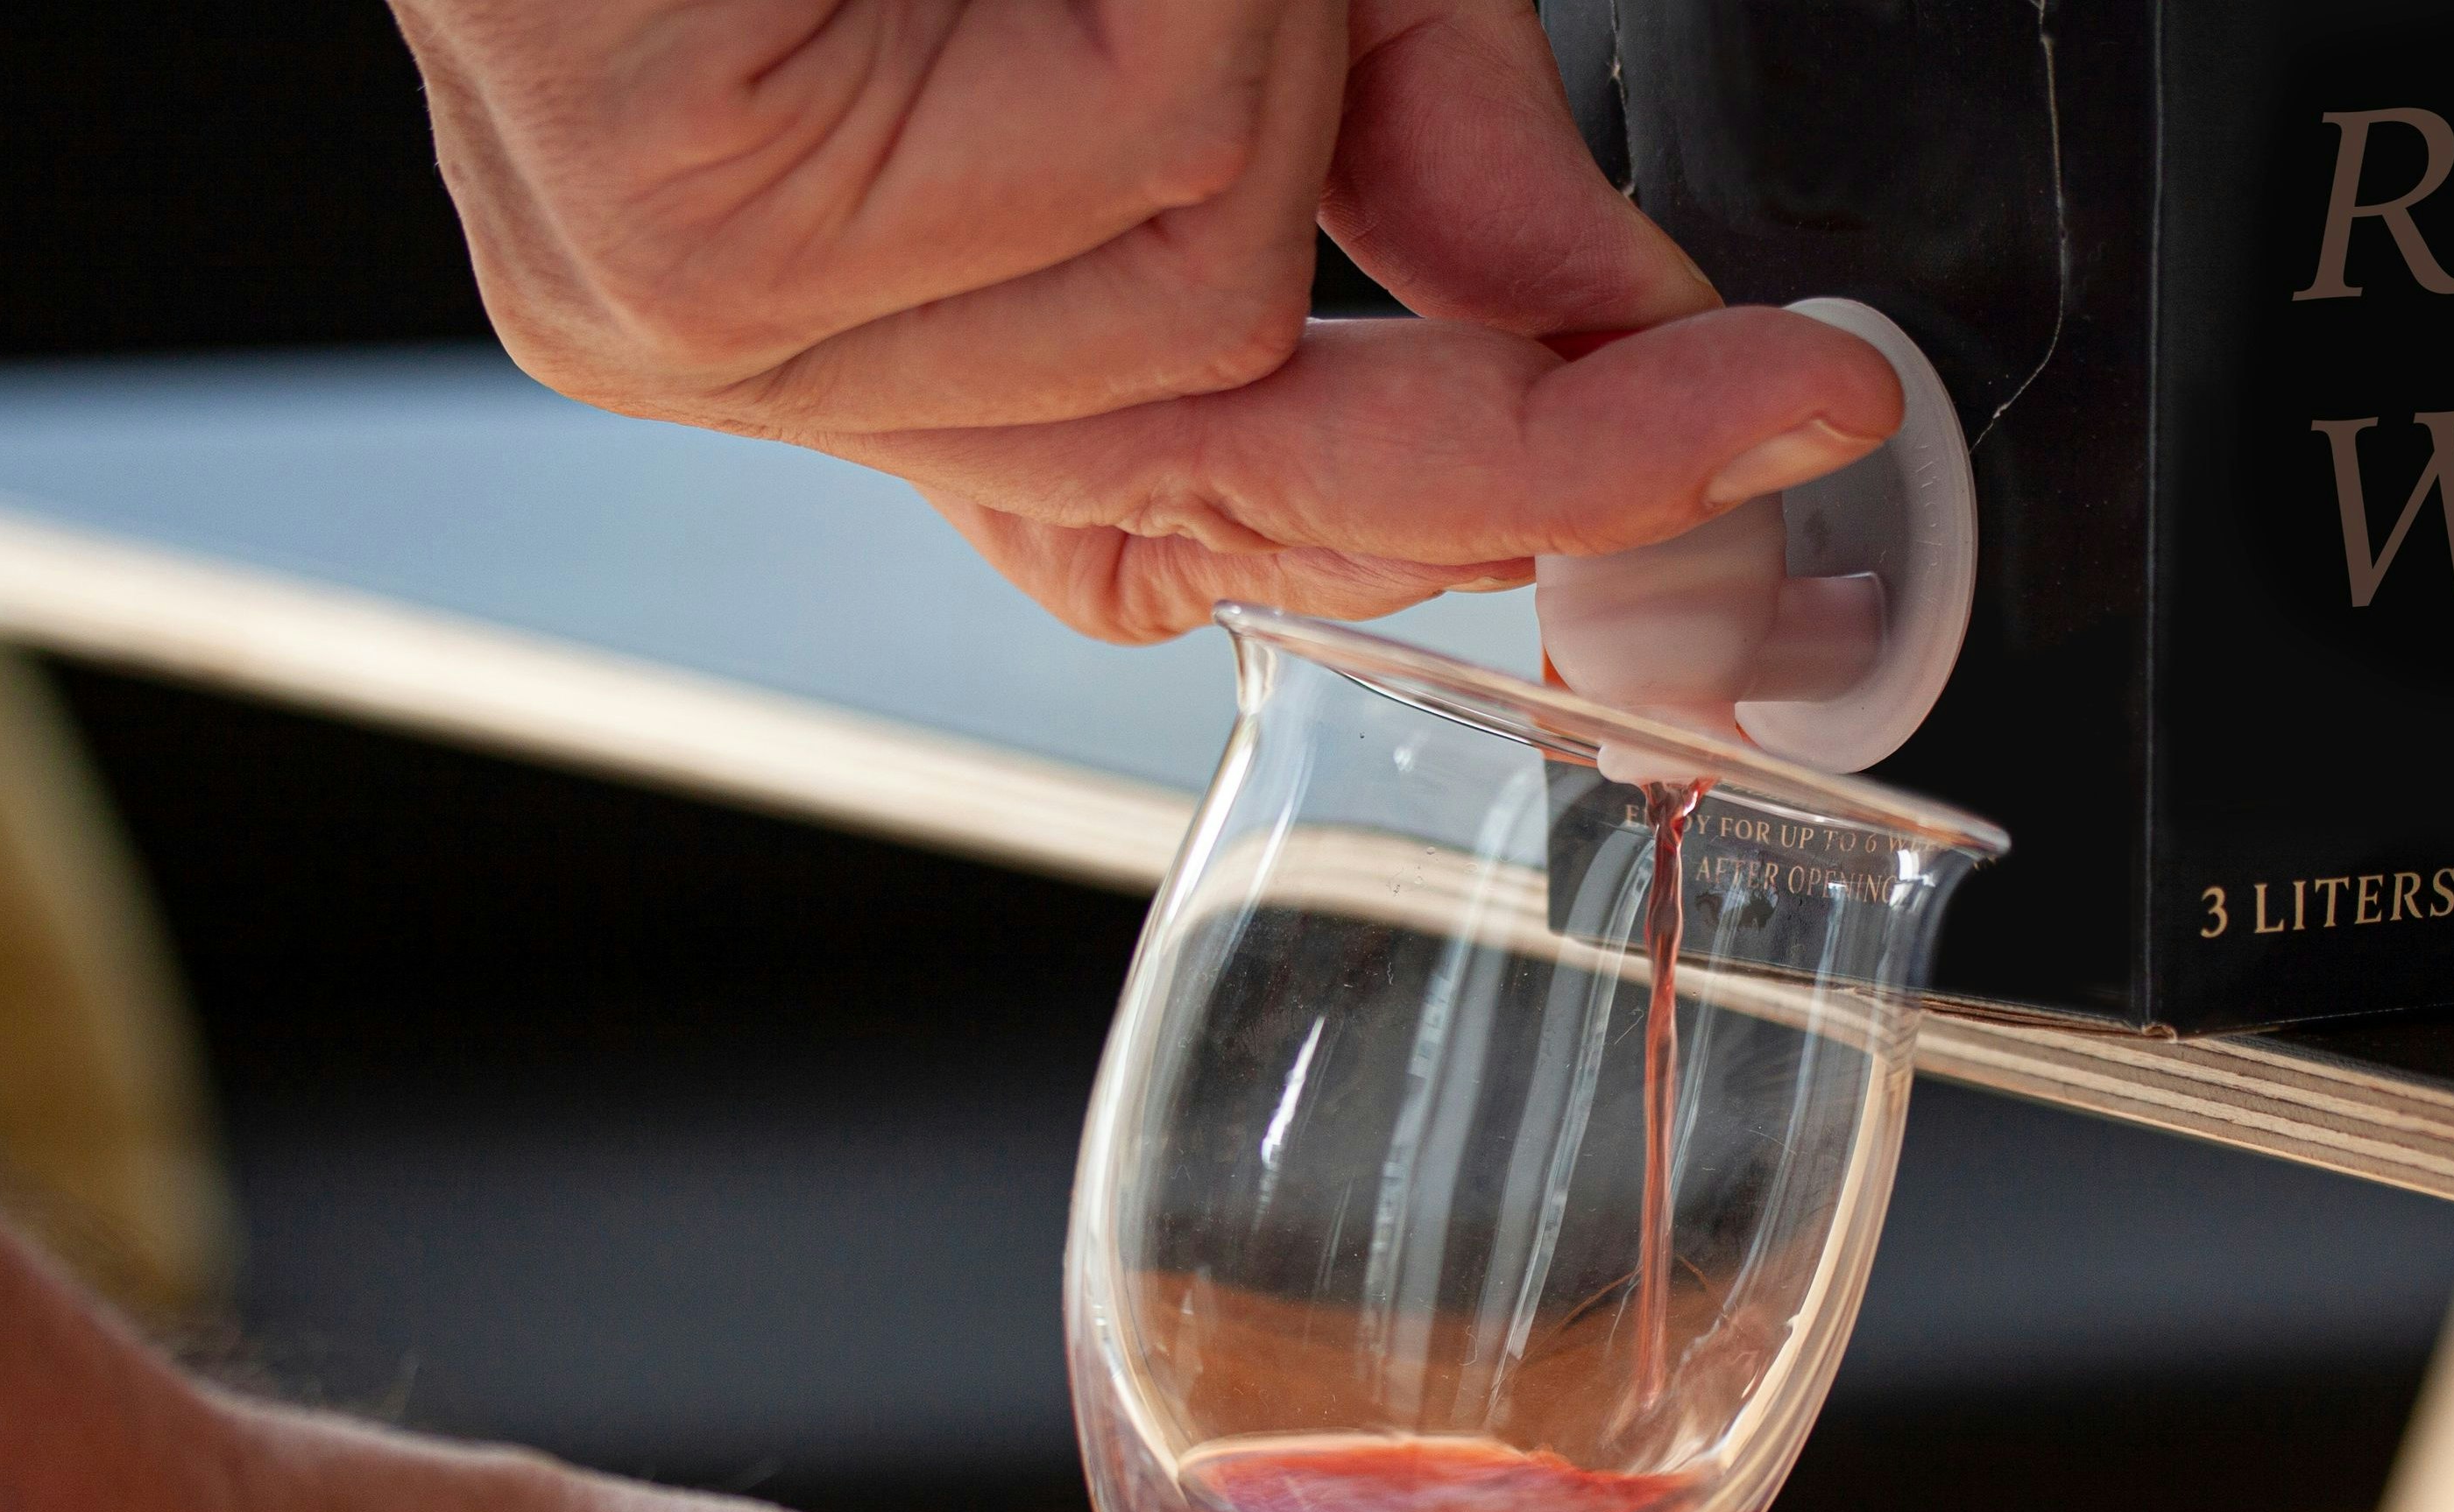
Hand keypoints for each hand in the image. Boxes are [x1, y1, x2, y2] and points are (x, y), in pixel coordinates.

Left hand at [389, 0, 1904, 636]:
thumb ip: (1415, 155)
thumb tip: (1633, 337)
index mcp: (877, 303)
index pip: (1184, 523)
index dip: (1477, 506)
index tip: (1740, 441)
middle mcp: (775, 352)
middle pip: (1225, 466)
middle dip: (1527, 398)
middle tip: (1768, 386)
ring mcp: (709, 323)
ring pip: (1207, 307)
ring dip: (1299, 45)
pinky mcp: (685, 228)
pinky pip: (1141, 161)